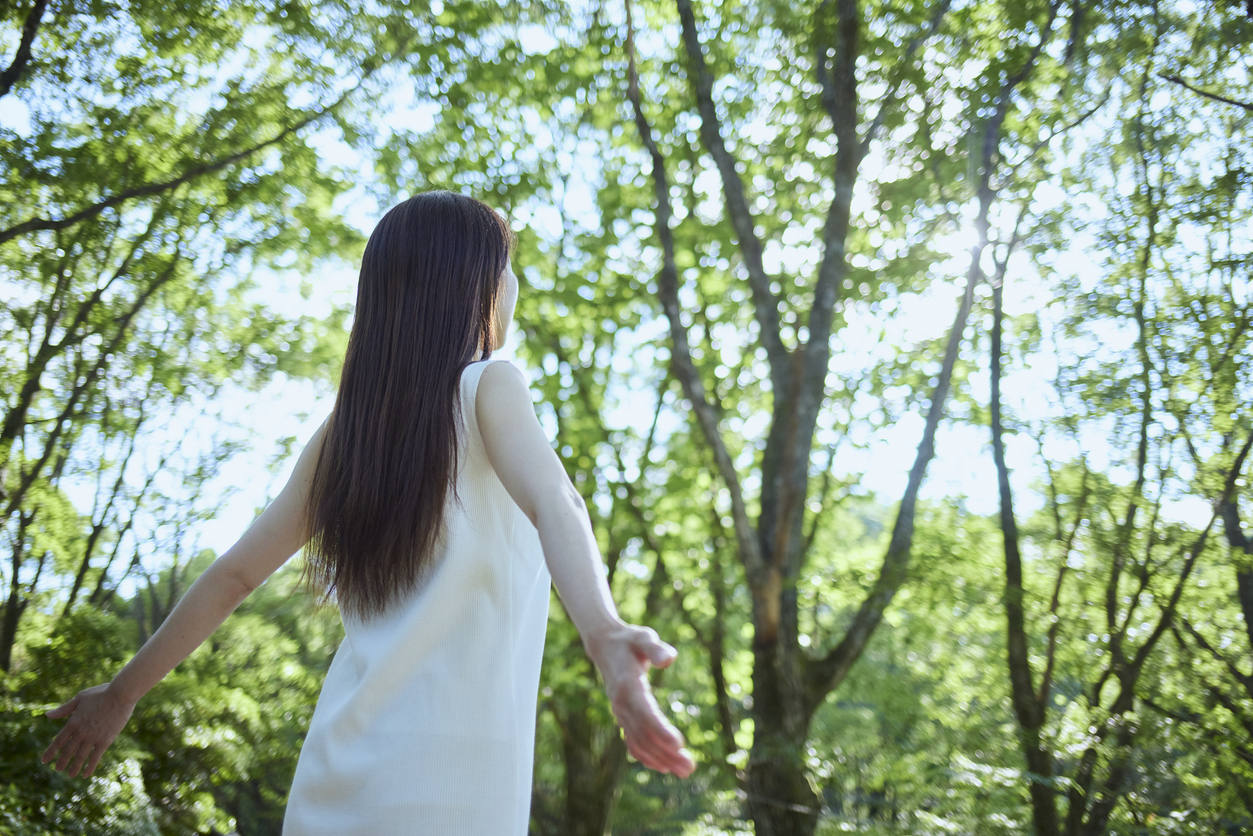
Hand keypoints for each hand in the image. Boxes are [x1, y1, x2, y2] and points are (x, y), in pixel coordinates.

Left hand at [40, 683, 134, 777]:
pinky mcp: (105, 741)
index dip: (51, 752)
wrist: (121, 695)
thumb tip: (48, 715)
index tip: (44, 760)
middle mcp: (80, 733)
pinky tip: (86, 774)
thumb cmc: (101, 693)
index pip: (58, 741)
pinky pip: (95, 757)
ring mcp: (92, 738)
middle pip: (68, 751)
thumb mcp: (80, 698)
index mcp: (73, 722)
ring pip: (80, 757)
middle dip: (62, 762)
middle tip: (58, 769)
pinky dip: (90, 767)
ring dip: (74, 767)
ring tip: (71, 775)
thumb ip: (64, 709)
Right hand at [584, 623, 695, 777]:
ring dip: (661, 759)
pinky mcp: (623, 717)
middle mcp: (622, 704)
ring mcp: (620, 713)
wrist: (605, 645)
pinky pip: (632, 742)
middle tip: (689, 767)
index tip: (679, 745)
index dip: (661, 730)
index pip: (645, 713)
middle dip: (666, 753)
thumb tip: (669, 658)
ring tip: (685, 771)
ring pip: (639, 742)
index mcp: (628, 686)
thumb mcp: (643, 637)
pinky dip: (647, 756)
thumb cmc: (630, 640)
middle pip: (644, 734)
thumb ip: (656, 648)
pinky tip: (664, 766)